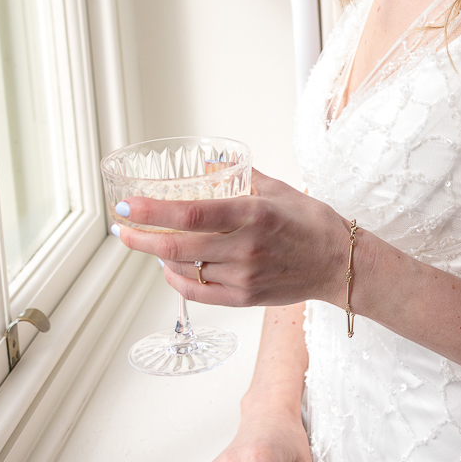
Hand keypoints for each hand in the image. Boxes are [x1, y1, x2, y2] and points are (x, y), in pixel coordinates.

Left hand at [113, 171, 350, 307]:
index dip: (152, 211)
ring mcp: (244, 277)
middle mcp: (245, 248)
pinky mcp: (244, 298)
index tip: (127, 206)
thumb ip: (240, 175)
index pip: (190, 214)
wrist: (338, 264)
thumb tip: (209, 163)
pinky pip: (198, 293)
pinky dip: (176, 280)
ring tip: (146, 242)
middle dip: (141, 237)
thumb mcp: (279, 188)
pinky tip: (168, 268)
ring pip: (184, 269)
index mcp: (253, 214)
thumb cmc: (311, 222)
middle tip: (122, 228)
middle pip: (178, 246)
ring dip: (158, 255)